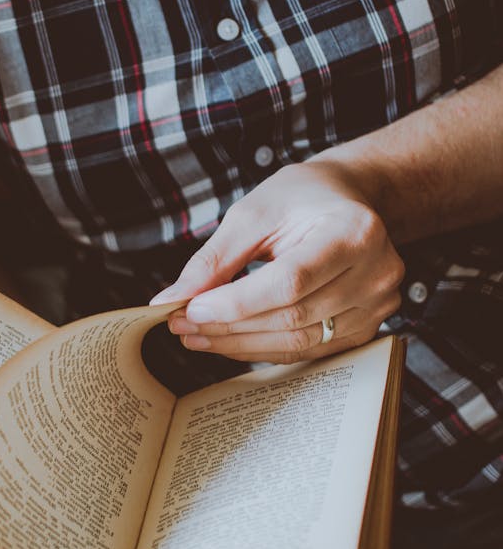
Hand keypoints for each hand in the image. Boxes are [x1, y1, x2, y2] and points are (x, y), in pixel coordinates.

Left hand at [150, 160, 403, 363]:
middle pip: (293, 316)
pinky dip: (264, 349)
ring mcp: (377, 305)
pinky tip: (229, 341)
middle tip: (181, 324)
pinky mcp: (367, 327)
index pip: (290, 281)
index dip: (236, 302)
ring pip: (298, 341)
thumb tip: (171, 298)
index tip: (190, 308)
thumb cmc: (301, 198)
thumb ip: (215, 257)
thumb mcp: (254, 212)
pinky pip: (309, 350)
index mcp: (354, 232)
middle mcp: (376, 273)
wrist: (348, 199)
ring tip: (197, 334)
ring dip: (240, 344)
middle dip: (229, 325)